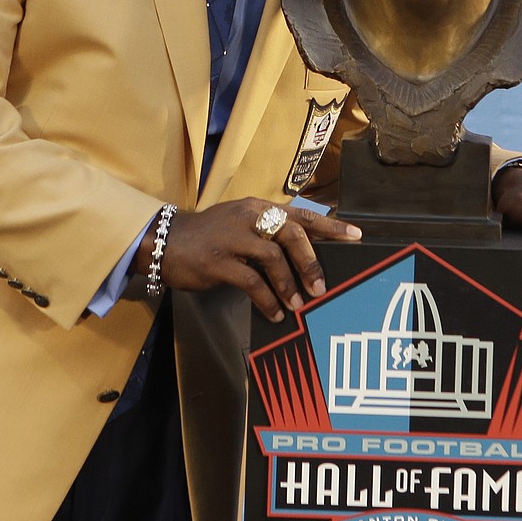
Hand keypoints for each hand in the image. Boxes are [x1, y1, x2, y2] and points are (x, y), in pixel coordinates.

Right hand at [137, 199, 360, 322]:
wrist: (166, 241)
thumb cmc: (210, 236)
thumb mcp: (241, 225)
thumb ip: (268, 236)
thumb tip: (303, 259)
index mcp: (258, 207)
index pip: (300, 214)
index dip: (330, 226)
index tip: (355, 236)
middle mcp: (248, 217)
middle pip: (291, 234)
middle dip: (311, 262)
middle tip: (321, 287)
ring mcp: (232, 238)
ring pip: (272, 258)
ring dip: (289, 285)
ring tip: (297, 306)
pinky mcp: (218, 261)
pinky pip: (250, 282)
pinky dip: (267, 299)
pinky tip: (274, 313)